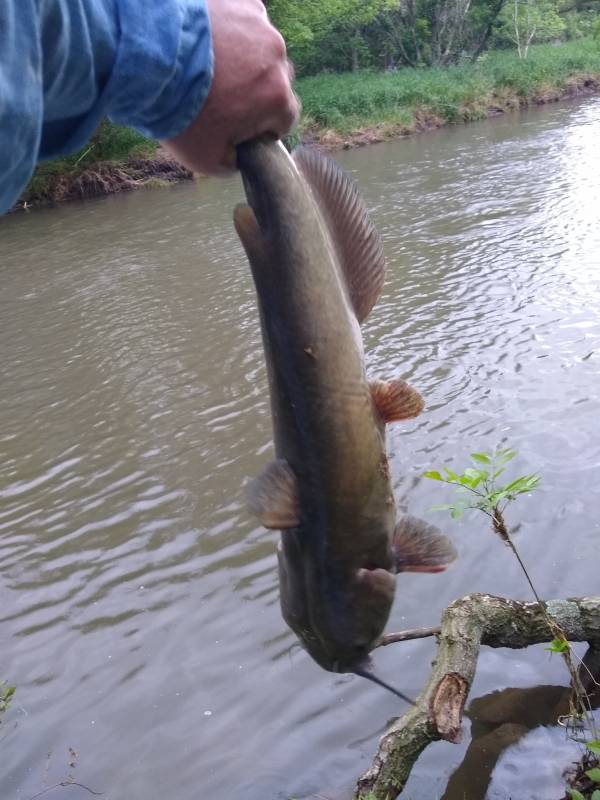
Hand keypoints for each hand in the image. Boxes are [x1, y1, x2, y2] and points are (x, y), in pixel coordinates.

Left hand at [164, 0, 298, 175]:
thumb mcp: (208, 160)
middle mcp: (276, 54)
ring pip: (256, 46)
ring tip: (206, 66)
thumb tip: (240, 154)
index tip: (239, 126)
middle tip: (218, 96)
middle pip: (273, 79)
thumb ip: (235, 161)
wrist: (146, 58)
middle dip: (252, 89)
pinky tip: (201, 42)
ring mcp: (256, 21)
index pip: (284, 118)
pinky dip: (225, 30)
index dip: (263, 126)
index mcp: (277, 96)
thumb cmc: (180, 113)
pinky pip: (238, 18)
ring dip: (239, 57)